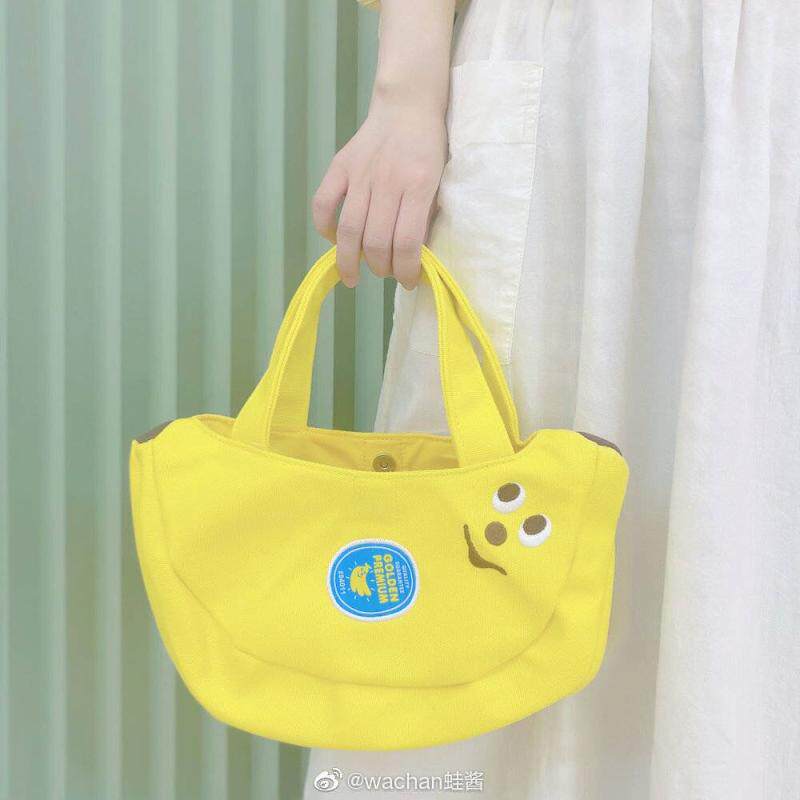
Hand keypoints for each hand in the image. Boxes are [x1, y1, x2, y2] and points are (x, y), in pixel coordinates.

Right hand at [311, 0, 455, 288]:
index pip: (407, 242)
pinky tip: (333, 240)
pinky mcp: (340, 166)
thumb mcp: (441, 182)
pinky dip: (324, 228)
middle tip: (385, 273)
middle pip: (376, 242)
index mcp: (419, 186)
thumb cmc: (430, 147)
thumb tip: (413, 256)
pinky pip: (323, 203)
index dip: (406, 270)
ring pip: (349, 230)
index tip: (408, 281)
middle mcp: (388, 182)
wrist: (408, 103)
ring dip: (350, 261)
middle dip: (381, 268)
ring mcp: (361, 174)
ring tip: (353, 276)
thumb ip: (426, 216)